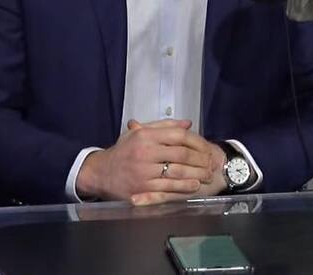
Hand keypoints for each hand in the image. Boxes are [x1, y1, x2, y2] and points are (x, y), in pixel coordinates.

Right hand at [75, 118, 217, 203]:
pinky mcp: (142, 189)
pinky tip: (194, 186)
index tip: (207, 148)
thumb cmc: (123, 152)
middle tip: (212, 164)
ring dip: (196, 174)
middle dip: (201, 160)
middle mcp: (145, 152)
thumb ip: (164, 127)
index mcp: (146, 136)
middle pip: (182, 154)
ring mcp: (144, 171)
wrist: (100, 173)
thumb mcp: (139, 133)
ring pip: (177, 172)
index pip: (179, 136)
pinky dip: (183, 187)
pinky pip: (168, 188)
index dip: (197, 142)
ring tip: (207, 175)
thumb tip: (187, 124)